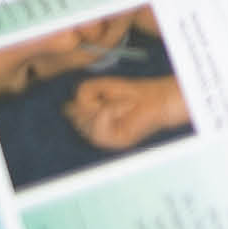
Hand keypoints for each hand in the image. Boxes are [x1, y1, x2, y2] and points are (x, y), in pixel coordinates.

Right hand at [65, 72, 189, 151]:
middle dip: (93, 102)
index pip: (69, 110)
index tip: (102, 94)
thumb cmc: (132, 93)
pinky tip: (125, 108)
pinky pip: (99, 127)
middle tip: (116, 98)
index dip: (81, 99)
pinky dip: (111, 111)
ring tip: (122, 103)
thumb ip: (83, 92)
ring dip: (104, 106)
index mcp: (89, 120)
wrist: (158, 100)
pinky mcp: (114, 142)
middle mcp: (93, 132)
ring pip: (85, 123)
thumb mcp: (102, 86)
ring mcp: (103, 139)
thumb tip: (73, 106)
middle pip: (76, 116)